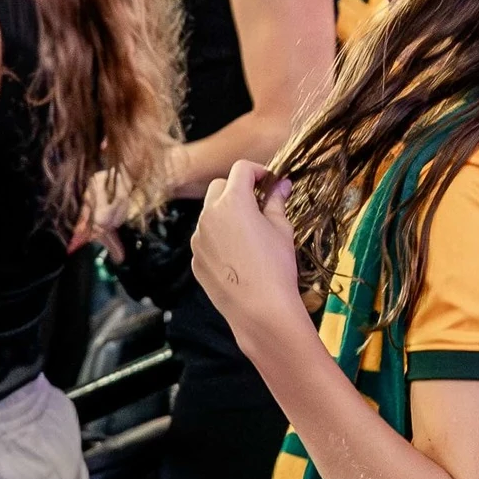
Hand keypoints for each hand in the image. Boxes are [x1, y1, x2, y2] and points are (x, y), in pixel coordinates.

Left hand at [190, 162, 315, 346]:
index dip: (258, 170)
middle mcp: (208, 215)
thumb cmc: (276, 266)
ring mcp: (198, 239)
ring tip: (249, 234)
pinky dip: (218, 239)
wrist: (260, 309)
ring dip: (226, 214)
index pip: (241, 169)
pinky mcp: (195, 259)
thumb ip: (277, 202)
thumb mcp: (282, 229)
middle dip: (237, 189)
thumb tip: (281, 185)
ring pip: (209, 214)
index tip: (269, 181)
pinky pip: (205, 240)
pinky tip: (238, 257)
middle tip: (258, 204)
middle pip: (219, 187)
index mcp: (232, 201)